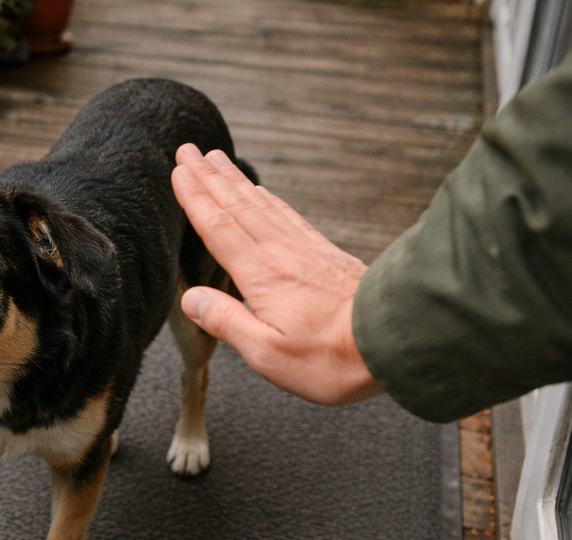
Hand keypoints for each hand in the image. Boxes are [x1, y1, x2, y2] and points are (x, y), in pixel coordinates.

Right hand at [171, 144, 383, 405]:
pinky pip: (287, 215)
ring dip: (235, 180)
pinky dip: (268, 197)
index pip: (218, 228)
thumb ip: (226, 321)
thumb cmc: (330, 357)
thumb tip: (191, 300)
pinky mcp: (325, 255)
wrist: (393, 342)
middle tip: (188, 150)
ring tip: (217, 159)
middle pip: (236, 206)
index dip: (195, 198)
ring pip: (261, 204)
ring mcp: (305, 250)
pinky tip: (262, 192)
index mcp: (261, 274)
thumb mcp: (266, 352)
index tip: (178, 172)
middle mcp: (281, 253)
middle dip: (209, 177)